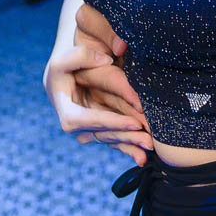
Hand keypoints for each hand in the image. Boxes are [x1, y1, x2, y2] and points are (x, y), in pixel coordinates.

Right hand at [46, 4, 150, 165]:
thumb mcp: (65, 59)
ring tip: (151, 147)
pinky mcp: (100, 132)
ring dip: (132, 145)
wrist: (63, 78)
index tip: (134, 122)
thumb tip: (105, 60)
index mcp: (67, 112)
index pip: (89, 120)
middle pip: (105, 134)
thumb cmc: (64, 67)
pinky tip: (143, 158)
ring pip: (112, 140)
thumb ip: (82, 56)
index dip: (111, 122)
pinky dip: (129, 149)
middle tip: (151, 139)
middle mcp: (78, 127)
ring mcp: (89, 132)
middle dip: (128, 137)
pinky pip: (115, 142)